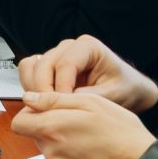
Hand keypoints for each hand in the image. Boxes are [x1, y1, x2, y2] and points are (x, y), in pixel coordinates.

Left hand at [10, 90, 157, 158]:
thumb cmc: (122, 135)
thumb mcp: (91, 103)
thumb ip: (54, 100)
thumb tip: (29, 99)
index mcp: (51, 129)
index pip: (19, 122)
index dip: (31, 113)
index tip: (47, 109)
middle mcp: (51, 152)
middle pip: (36, 135)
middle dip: (51, 126)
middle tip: (79, 121)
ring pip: (52, 150)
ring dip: (65, 142)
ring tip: (92, 137)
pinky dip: (75, 158)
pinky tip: (95, 153)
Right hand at [16, 35, 157, 110]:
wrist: (128, 90)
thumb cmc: (125, 88)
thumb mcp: (115, 94)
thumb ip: (90, 96)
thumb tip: (65, 101)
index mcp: (87, 47)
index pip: (64, 64)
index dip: (61, 88)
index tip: (65, 106)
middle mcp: (68, 48)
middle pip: (43, 65)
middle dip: (44, 90)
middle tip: (51, 111)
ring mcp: (56, 56)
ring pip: (31, 66)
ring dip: (34, 88)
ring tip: (46, 107)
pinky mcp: (48, 68)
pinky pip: (28, 72)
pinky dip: (30, 87)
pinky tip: (43, 103)